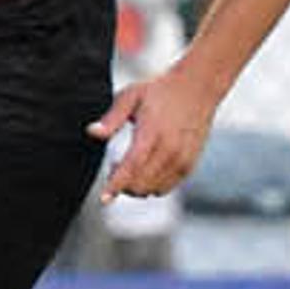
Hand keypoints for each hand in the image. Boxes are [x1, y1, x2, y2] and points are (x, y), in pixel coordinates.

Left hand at [91, 60, 227, 199]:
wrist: (197, 89)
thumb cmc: (160, 91)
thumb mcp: (131, 96)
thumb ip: (112, 118)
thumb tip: (92, 132)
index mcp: (151, 133)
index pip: (131, 166)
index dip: (116, 185)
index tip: (104, 199)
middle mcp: (169, 150)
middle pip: (140, 184)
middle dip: (122, 184)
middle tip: (115, 165)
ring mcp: (181, 159)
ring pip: (152, 190)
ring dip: (137, 186)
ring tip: (132, 166)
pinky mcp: (189, 165)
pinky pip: (166, 188)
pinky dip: (152, 186)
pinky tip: (147, 169)